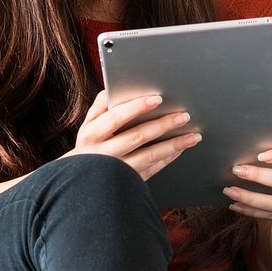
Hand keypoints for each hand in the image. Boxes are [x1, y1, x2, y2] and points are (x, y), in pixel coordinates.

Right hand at [65, 90, 200, 180]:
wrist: (78, 181)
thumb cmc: (90, 145)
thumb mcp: (88, 123)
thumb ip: (102, 104)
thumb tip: (117, 87)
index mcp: (92, 134)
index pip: (116, 117)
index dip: (137, 107)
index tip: (158, 99)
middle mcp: (103, 154)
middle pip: (137, 137)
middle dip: (163, 125)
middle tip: (184, 116)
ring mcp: (116, 171)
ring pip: (149, 156)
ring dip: (173, 145)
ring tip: (193, 136)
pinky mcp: (127, 183)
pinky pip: (152, 169)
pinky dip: (168, 158)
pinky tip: (180, 149)